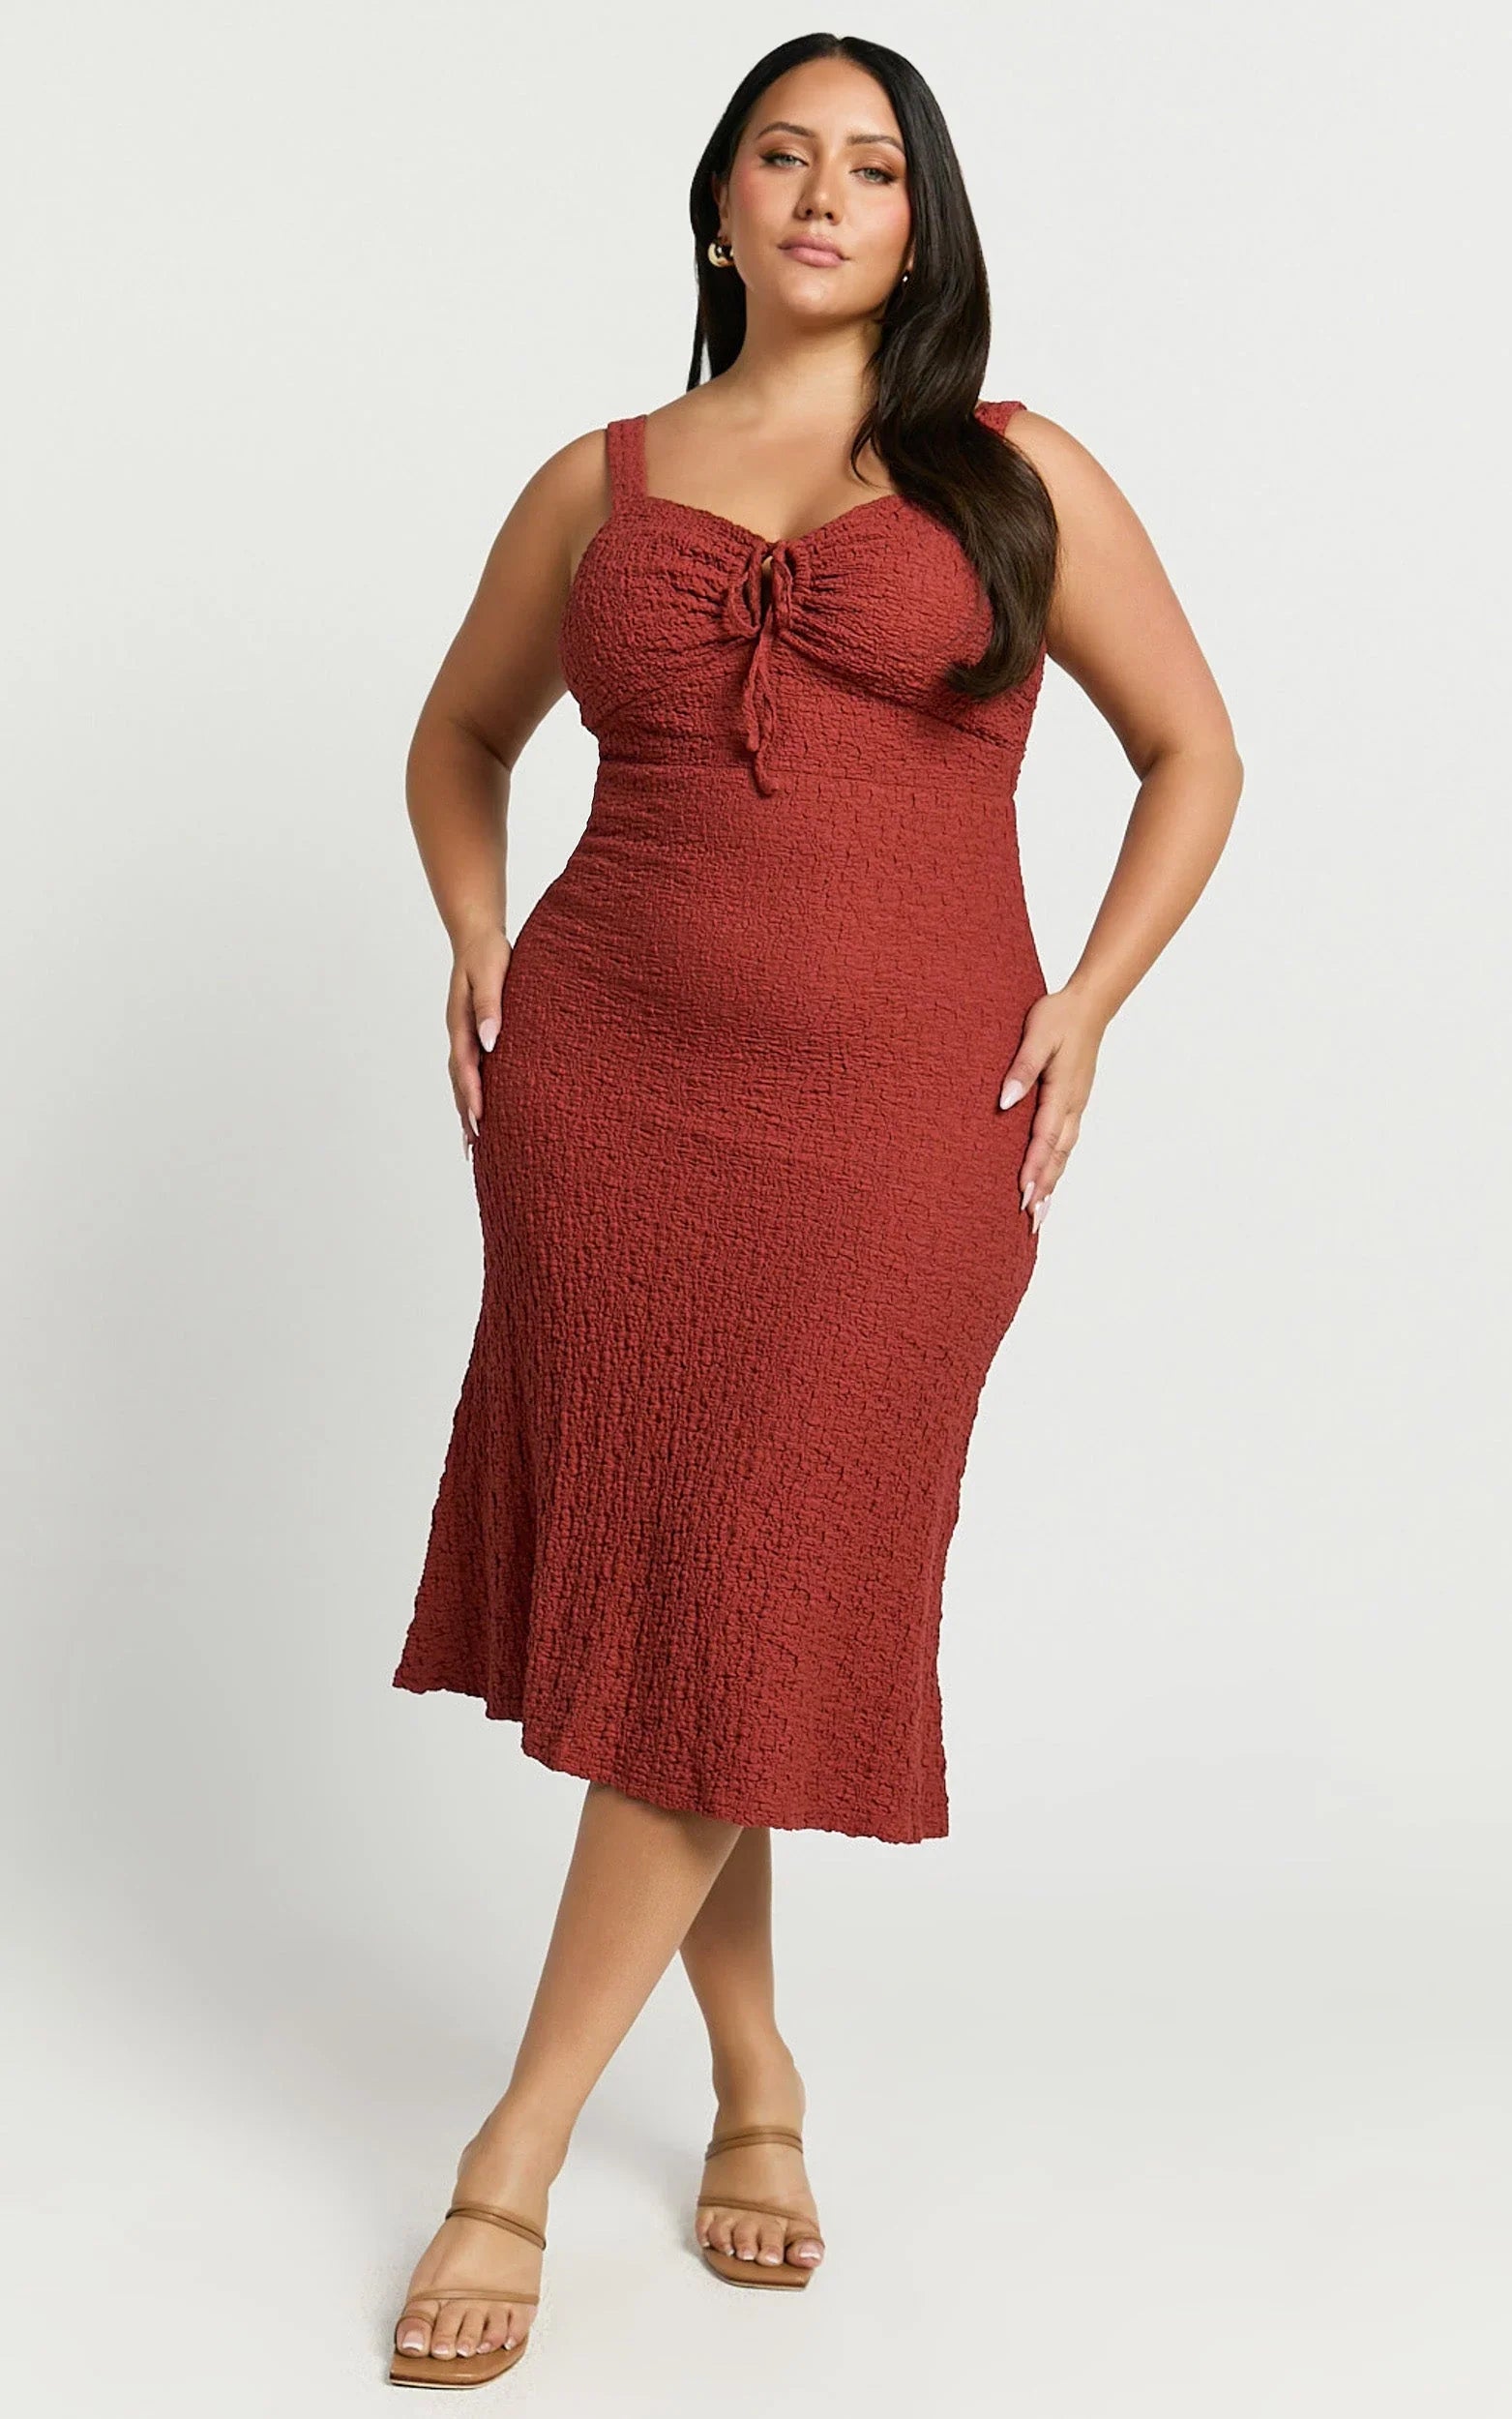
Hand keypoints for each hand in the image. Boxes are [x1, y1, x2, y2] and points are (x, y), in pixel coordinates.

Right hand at [448, 925, 511, 1157]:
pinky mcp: (472, 1035)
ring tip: (473, 1143)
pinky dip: (471, 1093)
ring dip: (465, 1109)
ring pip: (461, 1080)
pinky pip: (469, 1070)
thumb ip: (490, 1005)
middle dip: (466, 1112)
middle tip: (475, 1146)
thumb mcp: (490, 972)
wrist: (477, 937)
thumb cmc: (487, 953)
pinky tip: (479, 1111)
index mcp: (461, 1022)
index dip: (472, 1093)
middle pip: (458, 1080)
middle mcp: (459, 1034)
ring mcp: (463, 1036)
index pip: (465, 1065)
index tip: (480, 1118)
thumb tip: (490, 1041)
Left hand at [997, 986, 1106, 1230]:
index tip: (1023, 1195)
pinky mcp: (1075, 1104)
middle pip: (1058, 1155)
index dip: (1034, 1168)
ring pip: (1064, 1153)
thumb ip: (1021, 1068)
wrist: (1089, 1005)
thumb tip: (1005, 1101)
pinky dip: (1058, 1166)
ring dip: (1052, 1183)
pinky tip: (1050, 1181)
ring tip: (1040, 1214)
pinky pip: (1066, 1143)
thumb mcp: (1036, 1035)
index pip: (1045, 1138)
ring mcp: (1076, 1106)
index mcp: (1062, 1092)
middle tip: (1032, 1221)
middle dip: (1045, 1188)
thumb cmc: (1059, 1017)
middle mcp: (1073, 1105)